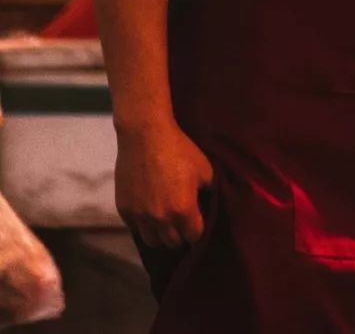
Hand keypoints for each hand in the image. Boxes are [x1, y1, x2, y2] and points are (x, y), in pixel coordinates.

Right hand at [115, 119, 213, 249]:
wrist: (146, 135)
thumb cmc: (179, 149)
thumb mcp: (204, 168)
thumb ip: (208, 191)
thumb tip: (206, 205)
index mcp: (183, 210)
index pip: (194, 237)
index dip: (197, 231)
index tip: (196, 223)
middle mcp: (161, 219)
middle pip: (173, 242)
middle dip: (179, 234)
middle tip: (180, 222)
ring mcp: (140, 216)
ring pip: (152, 241)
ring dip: (160, 234)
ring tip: (163, 220)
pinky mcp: (124, 210)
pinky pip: (135, 228)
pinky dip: (143, 223)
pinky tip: (148, 211)